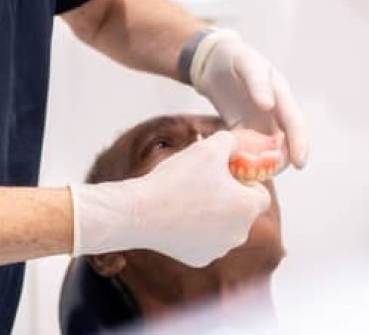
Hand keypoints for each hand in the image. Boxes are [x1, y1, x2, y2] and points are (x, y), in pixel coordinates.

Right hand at [70, 131, 270, 267]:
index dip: (243, 179)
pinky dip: (195, 228)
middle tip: (201, 180)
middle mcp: (239, 233)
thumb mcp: (208, 147)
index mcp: (248, 207)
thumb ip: (231, 142)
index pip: (260, 192)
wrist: (142, 212)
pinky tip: (176, 215)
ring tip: (185, 195)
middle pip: (241, 210)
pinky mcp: (199, 258)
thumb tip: (237, 144)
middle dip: (226, 195)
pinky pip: (204, 239)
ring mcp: (219, 249)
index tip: (222, 172)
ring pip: (222, 225)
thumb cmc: (176, 180)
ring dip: (211, 212)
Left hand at [190, 30, 308, 169]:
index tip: (299, 163)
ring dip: (261, 162)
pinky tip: (234, 166)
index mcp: (280, 94)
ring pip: (266, 148)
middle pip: (284, 142)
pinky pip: (246, 146)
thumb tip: (269, 105)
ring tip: (250, 174)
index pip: (295, 123)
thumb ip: (258, 82)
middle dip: (280, 160)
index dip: (299, 144)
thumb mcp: (246, 63)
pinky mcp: (240, 127)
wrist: (211, 59)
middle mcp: (273, 111)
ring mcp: (257, 120)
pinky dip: (243, 157)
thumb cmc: (233, 56)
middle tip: (270, 174)